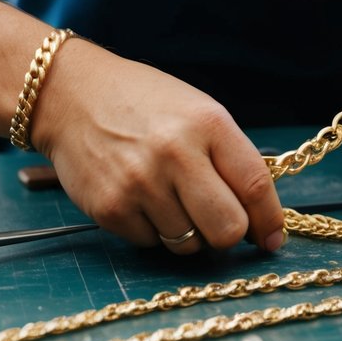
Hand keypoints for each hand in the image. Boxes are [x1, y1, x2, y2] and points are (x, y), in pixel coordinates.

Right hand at [32, 40, 286, 254]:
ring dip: (187, 232)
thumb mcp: (196, 110)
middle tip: (219, 223)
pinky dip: (153, 230)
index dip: (269, 219)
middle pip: (227, 229)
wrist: (70, 95)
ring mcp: (140, 184)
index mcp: (207, 123)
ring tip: (170, 198)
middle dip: (229, 234)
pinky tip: (140, 198)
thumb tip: (259, 218)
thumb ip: (229, 157)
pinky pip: (151, 243)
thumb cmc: (142, 103)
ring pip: (188, 244)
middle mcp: (176, 153)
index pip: (255, 186)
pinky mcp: (110, 208)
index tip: (271, 237)